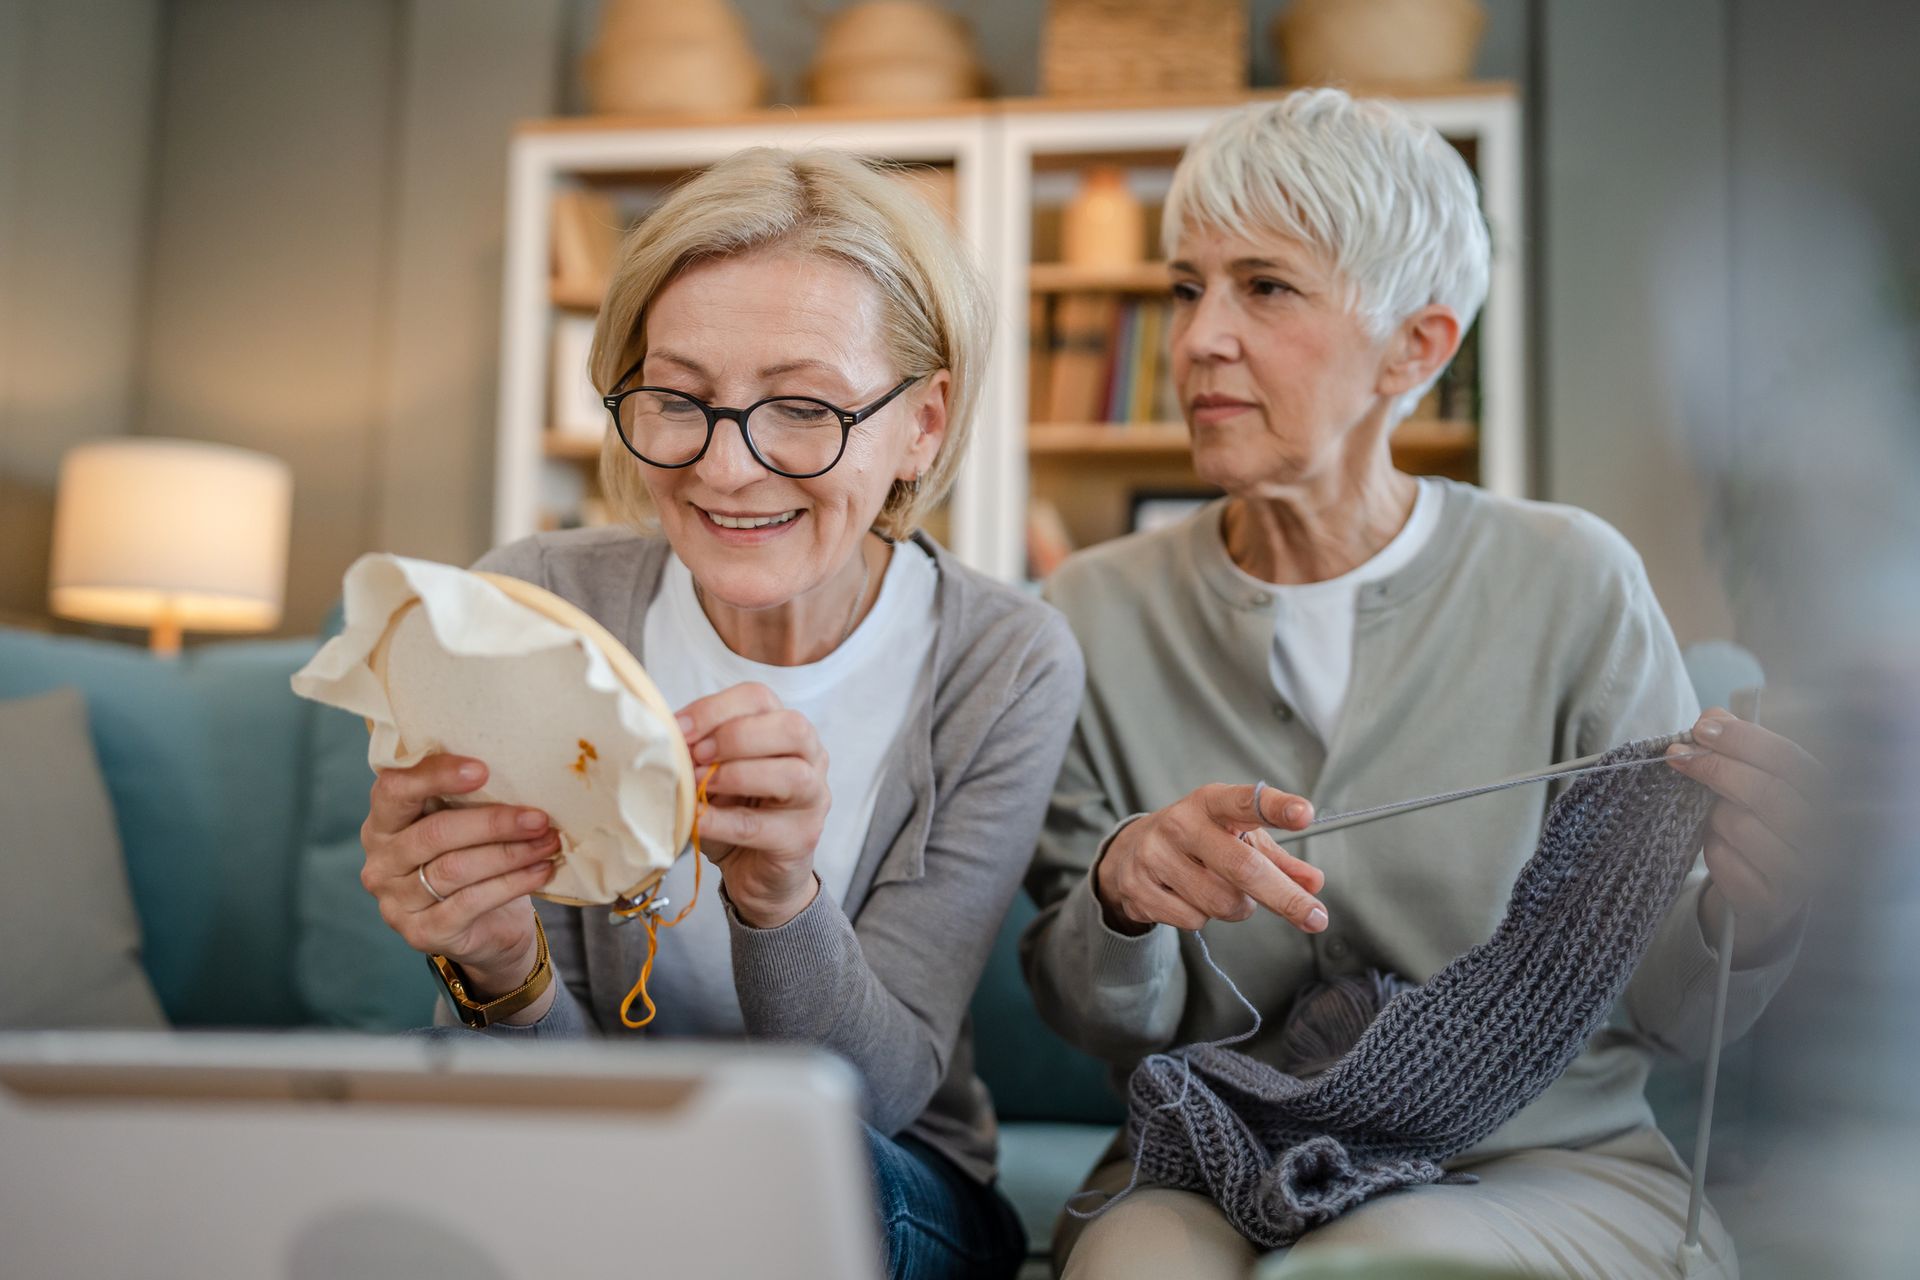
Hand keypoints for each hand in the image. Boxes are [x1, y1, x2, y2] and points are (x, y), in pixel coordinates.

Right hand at [360, 753, 559, 997]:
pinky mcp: (423, 932)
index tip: (483, 769)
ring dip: (510, 853)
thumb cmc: (474, 858)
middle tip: (539, 817)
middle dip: (493, 823)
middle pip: (435, 833)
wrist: (486, 928)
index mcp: (383, 823)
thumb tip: (519, 768)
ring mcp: (396, 901)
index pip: (395, 789)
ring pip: (456, 868)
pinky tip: (541, 871)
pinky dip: (512, 883)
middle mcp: (381, 862)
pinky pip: (472, 901)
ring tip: (548, 842)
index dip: (436, 776)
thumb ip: (470, 798)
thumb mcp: (465, 823)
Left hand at [676, 683, 829, 928]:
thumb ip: (699, 752)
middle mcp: (811, 758)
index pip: (759, 699)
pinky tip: (697, 818)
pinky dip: (721, 820)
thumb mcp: (713, 775)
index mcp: (786, 730)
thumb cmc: (735, 815)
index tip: (678, 728)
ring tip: (700, 786)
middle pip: (790, 727)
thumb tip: (666, 737)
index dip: (715, 709)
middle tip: (696, 755)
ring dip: (735, 775)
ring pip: (791, 774)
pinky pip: (761, 825)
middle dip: (734, 736)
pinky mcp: (802, 837)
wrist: (757, 874)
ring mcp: (813, 798)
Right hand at [1093, 783, 1327, 935]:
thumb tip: (1313, 883)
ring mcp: (1155, 855)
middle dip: (1285, 897)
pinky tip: (1189, 898)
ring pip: (1222, 902)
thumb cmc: (1198, 841)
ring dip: (1237, 907)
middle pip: (1243, 867)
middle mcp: (1180, 823)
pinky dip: (1203, 917)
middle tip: (1316, 918)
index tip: (1305, 813)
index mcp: (1210, 802)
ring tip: (1222, 891)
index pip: (1246, 802)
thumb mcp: (1236, 837)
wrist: (1128, 852)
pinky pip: (1194, 920)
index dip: (1276, 808)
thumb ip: (1277, 859)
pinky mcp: (1139, 887)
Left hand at [1666, 708, 1824, 961]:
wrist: (1767, 895)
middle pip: (1765, 791)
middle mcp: (1826, 836)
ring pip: (1739, 826)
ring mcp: (1803, 873)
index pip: (1788, 759)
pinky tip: (1719, 848)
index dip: (1742, 739)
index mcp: (1828, 796)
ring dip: (1713, 816)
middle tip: (1675, 756)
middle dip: (1714, 768)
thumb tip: (1713, 716)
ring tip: (1715, 818)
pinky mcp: (1772, 902)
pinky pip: (1724, 862)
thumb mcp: (1754, 783)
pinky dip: (1711, 850)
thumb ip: (1738, 749)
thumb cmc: (1761, 825)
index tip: (1701, 727)